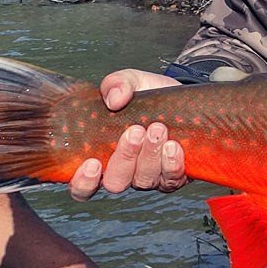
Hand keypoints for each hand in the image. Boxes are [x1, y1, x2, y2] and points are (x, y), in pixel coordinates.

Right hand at [68, 69, 184, 199]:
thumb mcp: (131, 81)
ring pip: (143, 180)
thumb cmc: (149, 98)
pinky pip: (171, 180)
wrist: (184, 100)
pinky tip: (173, 146)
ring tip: (158, 128)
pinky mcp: (173, 176)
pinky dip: (171, 164)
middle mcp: (124, 172)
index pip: (83, 186)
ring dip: (150, 155)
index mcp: (102, 156)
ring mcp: (149, 177)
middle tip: (135, 131)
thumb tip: (114, 98)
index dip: (83, 182)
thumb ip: (116, 84)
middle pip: (115, 182)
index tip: (92, 162)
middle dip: (124, 158)